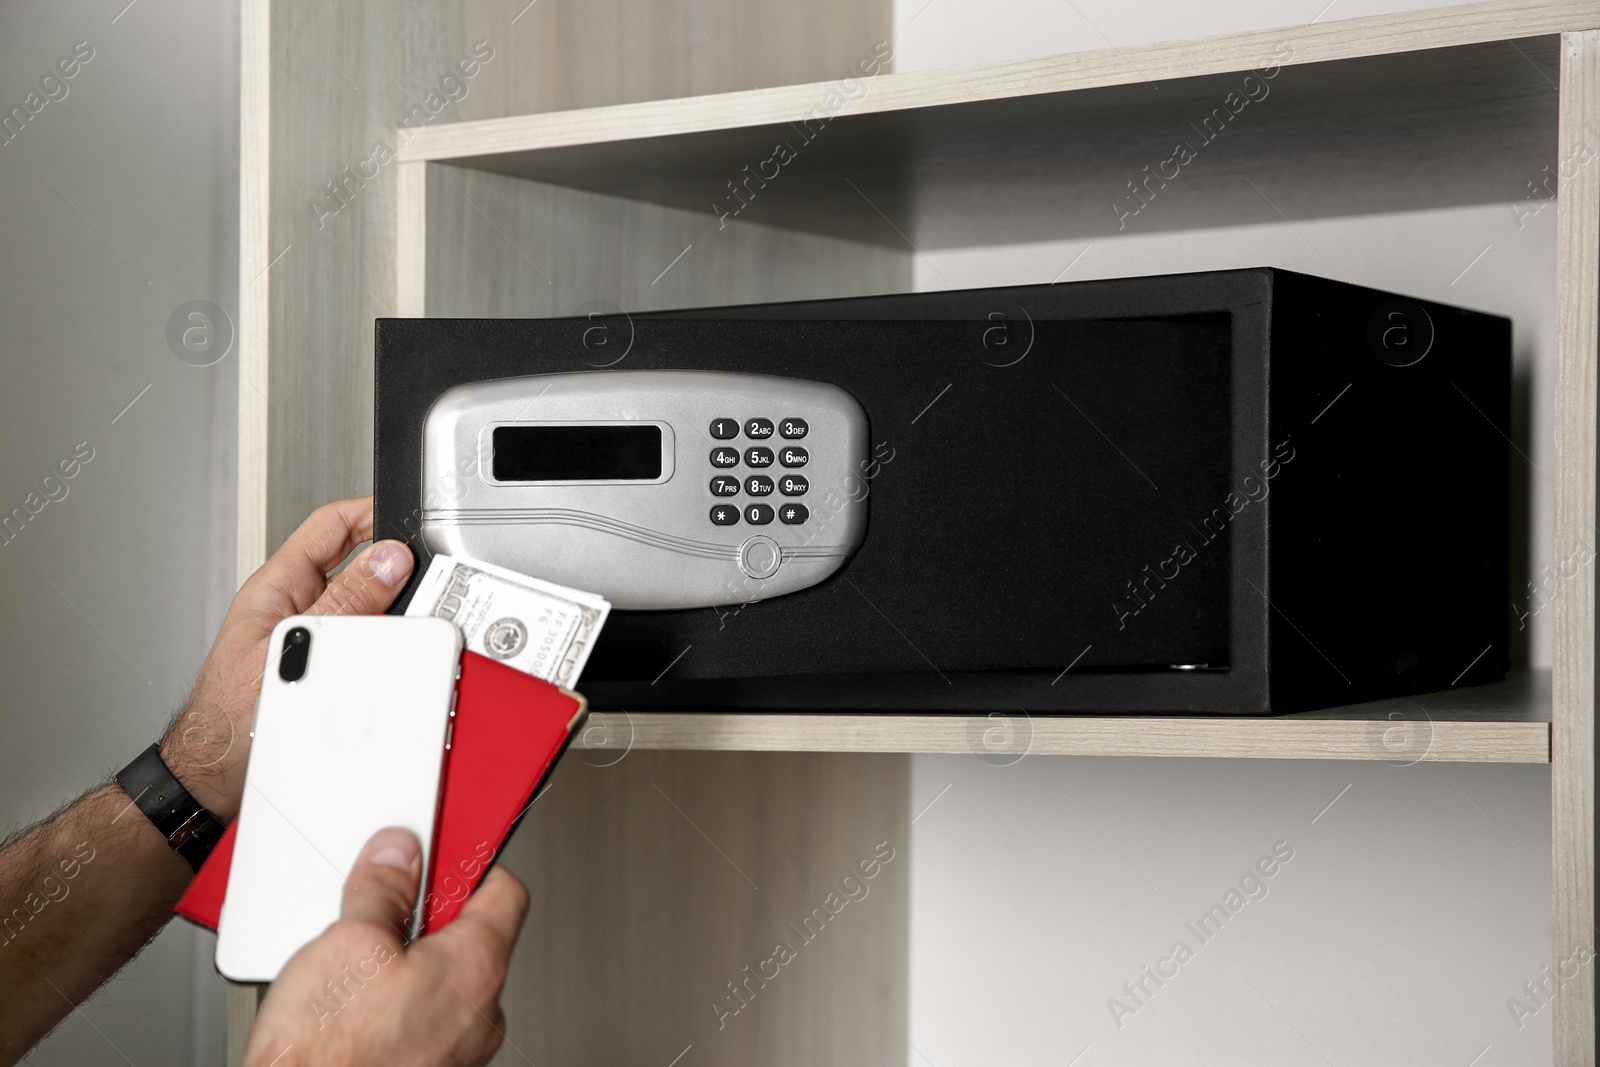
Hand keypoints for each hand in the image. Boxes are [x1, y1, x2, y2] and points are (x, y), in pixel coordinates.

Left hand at [160, 497, 413, 820]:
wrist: (216, 775)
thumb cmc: (232, 721)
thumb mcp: (294, 651)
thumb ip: (343, 604)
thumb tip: (387, 561)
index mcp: (276, 588)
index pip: (330, 526)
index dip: (369, 512)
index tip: (406, 517)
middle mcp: (291, 605)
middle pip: (352, 562)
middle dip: (390, 565)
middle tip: (421, 574)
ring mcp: (306, 634)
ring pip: (361, 603)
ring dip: (388, 608)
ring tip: (408, 616)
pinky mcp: (318, 662)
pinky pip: (360, 638)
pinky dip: (383, 640)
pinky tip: (392, 653)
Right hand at [242, 828, 527, 1066]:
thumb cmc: (329, 1057)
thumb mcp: (350, 942)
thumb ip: (382, 888)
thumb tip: (398, 856)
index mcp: (478, 965)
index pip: (502, 886)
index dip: (465, 860)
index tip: (433, 850)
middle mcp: (482, 1011)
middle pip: (468, 934)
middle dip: (423, 914)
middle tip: (377, 907)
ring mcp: (458, 1049)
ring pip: (441, 979)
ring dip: (403, 962)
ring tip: (350, 966)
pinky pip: (421, 1017)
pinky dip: (393, 1003)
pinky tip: (349, 1006)